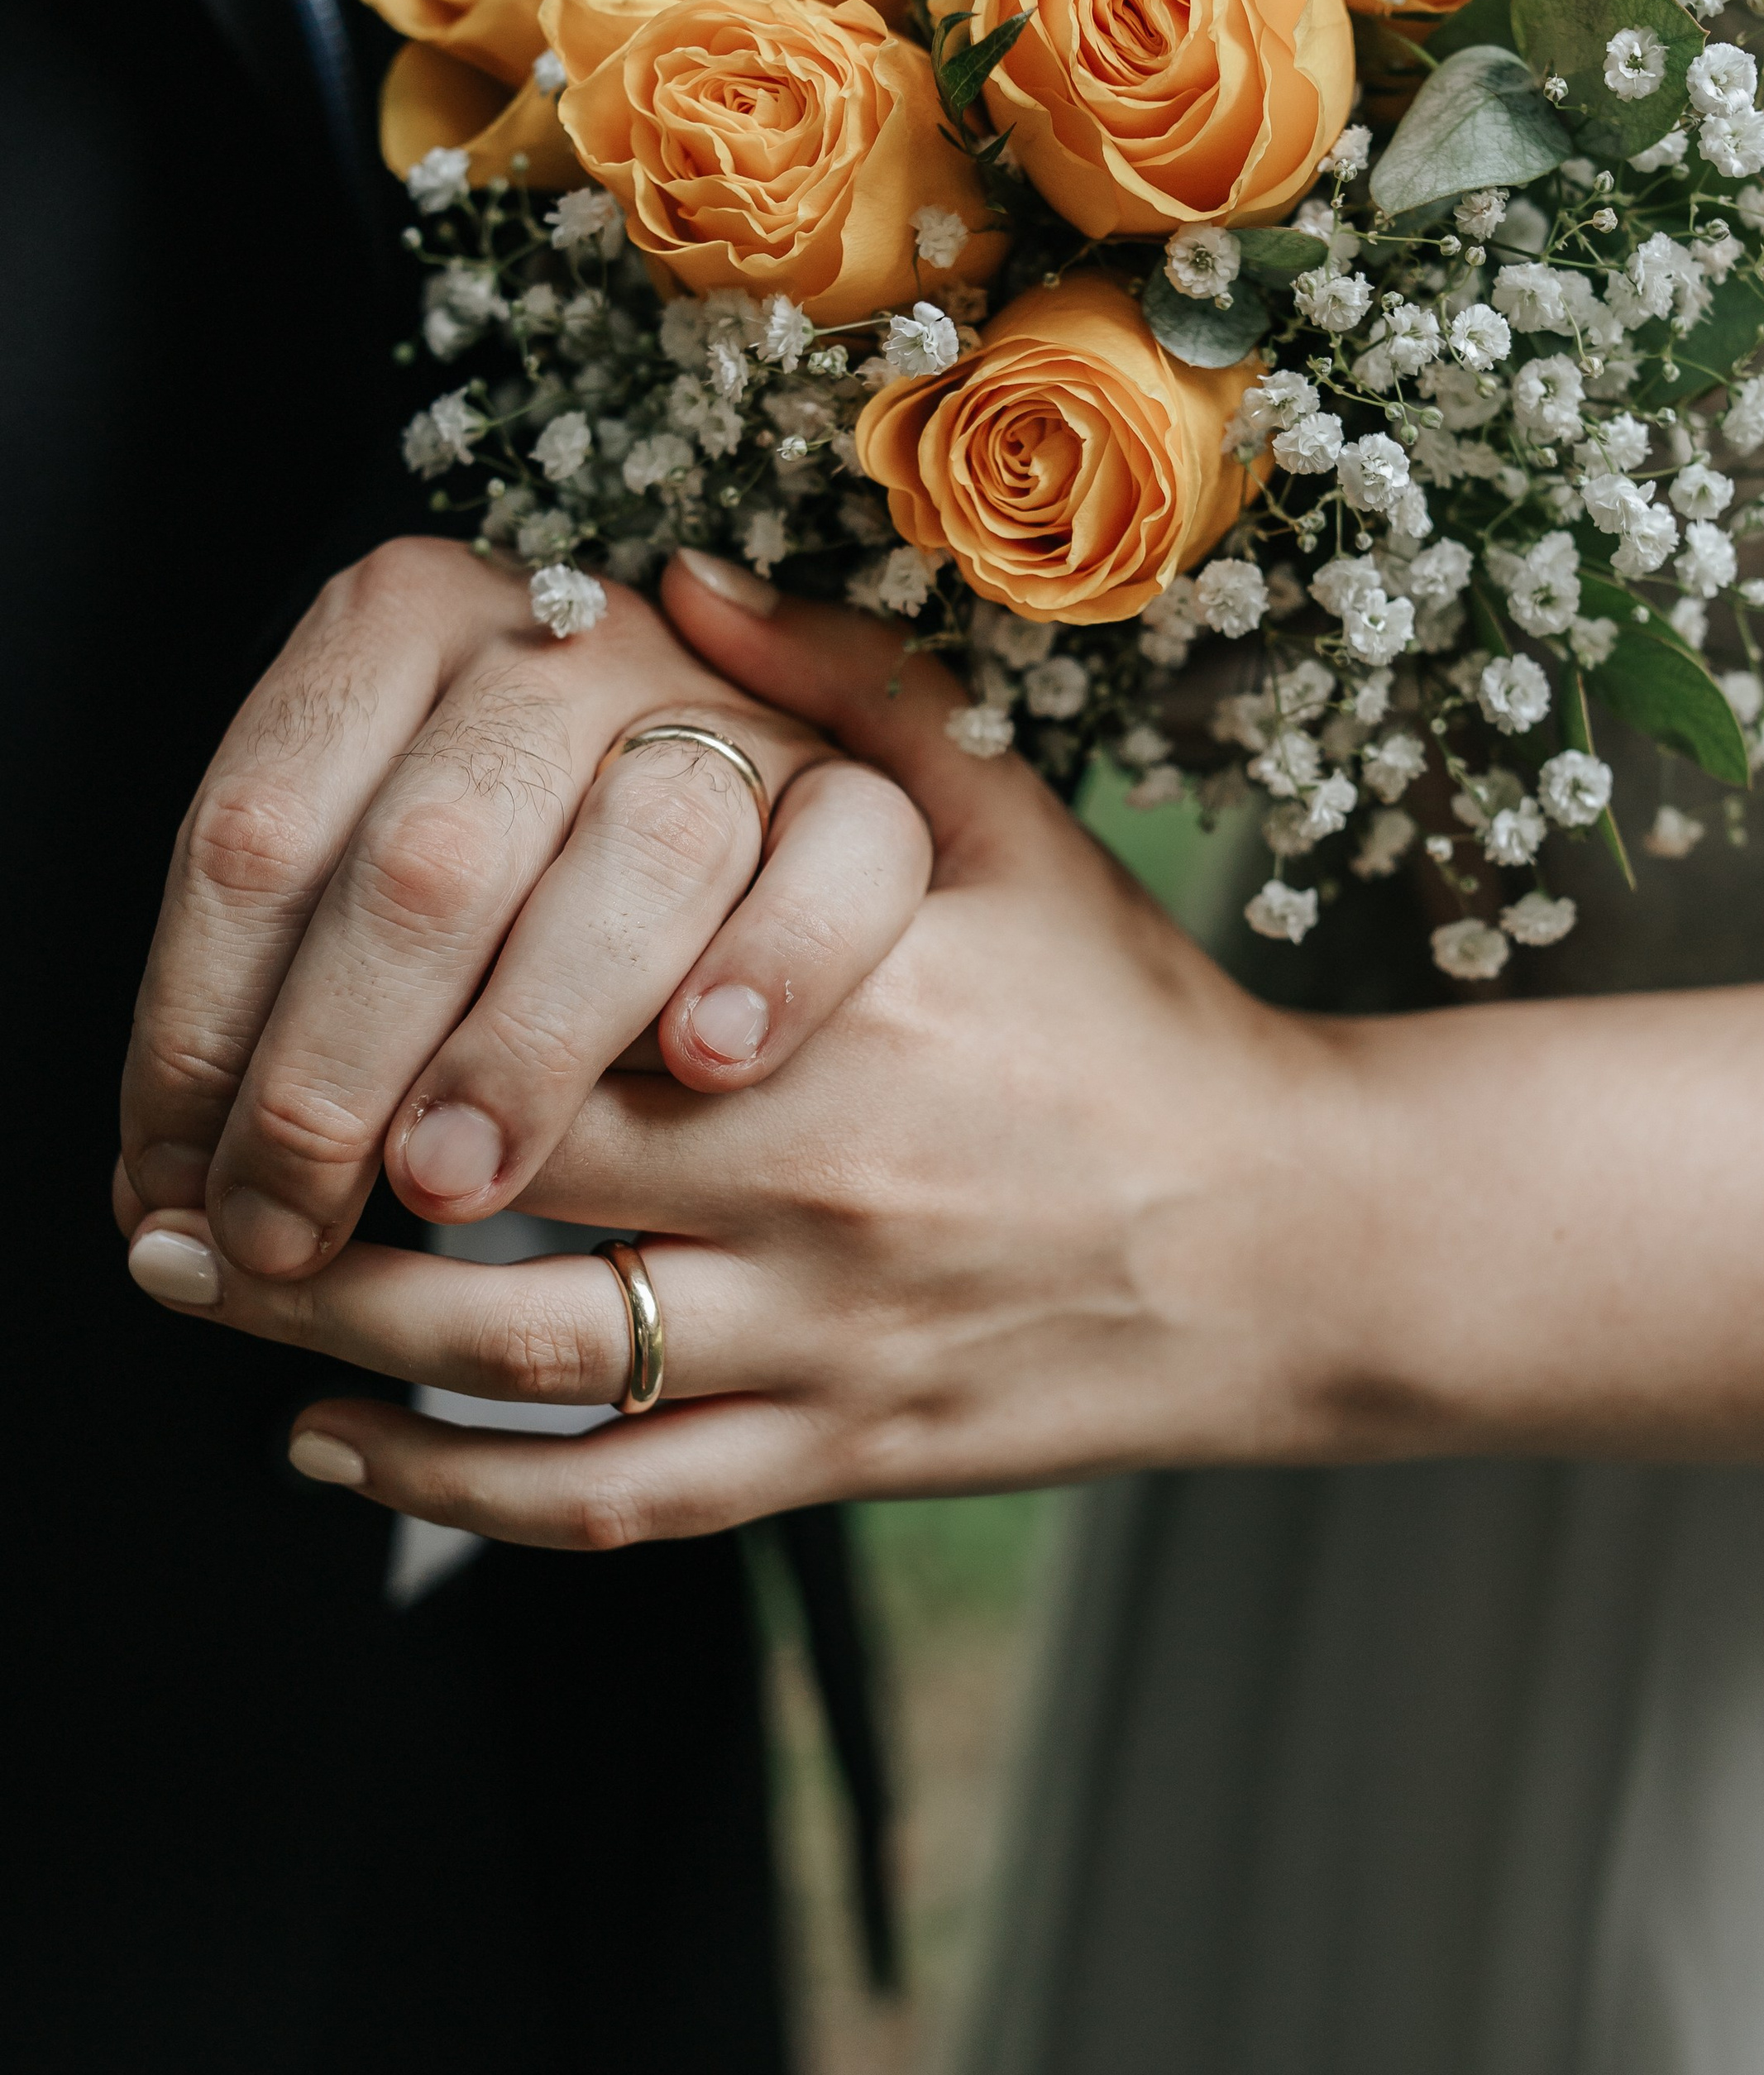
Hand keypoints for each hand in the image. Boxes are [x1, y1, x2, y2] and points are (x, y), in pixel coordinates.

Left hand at [122, 564, 1346, 1539]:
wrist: (1291, 1236)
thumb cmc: (1132, 1014)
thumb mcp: (1014, 820)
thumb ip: (846, 688)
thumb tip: (670, 575)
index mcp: (829, 1008)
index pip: (540, 1006)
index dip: (369, 1007)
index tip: (256, 992)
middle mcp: (810, 1180)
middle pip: (489, 1193)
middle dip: (299, 1183)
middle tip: (160, 1162)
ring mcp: (823, 1335)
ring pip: (526, 1365)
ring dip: (327, 1340)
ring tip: (200, 1294)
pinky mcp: (840, 1454)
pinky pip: (621, 1499)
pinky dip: (454, 1495)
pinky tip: (336, 1456)